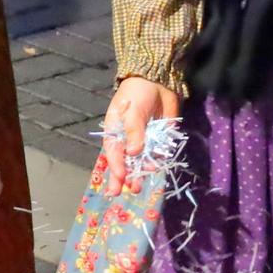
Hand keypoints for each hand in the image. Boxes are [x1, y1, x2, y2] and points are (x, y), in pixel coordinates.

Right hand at [102, 75, 179, 194]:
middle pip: (125, 162)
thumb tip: (133, 152)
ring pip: (141, 162)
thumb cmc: (137, 94)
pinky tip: (155, 167)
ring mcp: (143, 142)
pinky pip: (157, 155)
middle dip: (126, 177)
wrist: (157, 82)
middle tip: (130, 190)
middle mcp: (127, 140)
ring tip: (140, 184)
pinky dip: (156, 162)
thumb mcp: (132, 110)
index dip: (116, 166)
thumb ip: (134, 131)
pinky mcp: (158, 141)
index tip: (120, 178)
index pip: (113, 153)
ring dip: (141, 173)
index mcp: (115, 132)